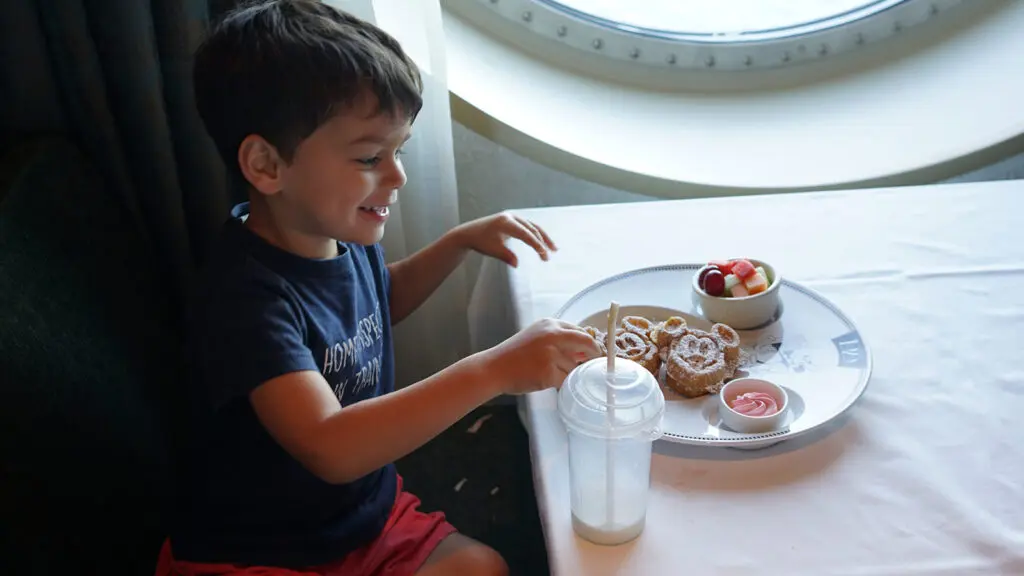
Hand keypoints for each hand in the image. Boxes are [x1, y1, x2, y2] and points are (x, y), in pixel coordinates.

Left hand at [453, 212, 555, 267]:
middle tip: (549, 255)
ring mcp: (513, 217)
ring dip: (543, 237)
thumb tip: (516, 264)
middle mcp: (511, 217)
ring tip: (554, 249)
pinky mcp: (513, 221)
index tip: (544, 255)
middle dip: (542, 242)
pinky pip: (528, 227)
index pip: (526, 234)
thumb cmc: (480, 241)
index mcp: (506, 222)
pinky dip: (536, 235)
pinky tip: (542, 244)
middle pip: (532, 229)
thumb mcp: (492, 250)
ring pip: (532, 227)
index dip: (536, 245)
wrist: (469, 233)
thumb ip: (506, 256)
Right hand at [479, 318, 602, 394]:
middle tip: (594, 365)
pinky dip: (561, 384)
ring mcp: (551, 353)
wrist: (494, 368)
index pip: (580, 331)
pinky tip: (546, 381)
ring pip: (574, 366)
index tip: (594, 353)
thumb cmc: (514, 355)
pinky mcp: (548, 371)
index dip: (589, 343)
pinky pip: (565, 380)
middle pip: (585, 344)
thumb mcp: (536, 338)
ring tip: (548, 374)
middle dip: (592, 355)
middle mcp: (552, 335)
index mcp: (550, 324)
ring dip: (568, 373)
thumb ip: (558, 341)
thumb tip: (584, 352)